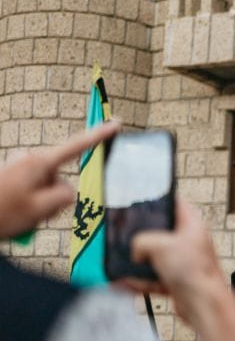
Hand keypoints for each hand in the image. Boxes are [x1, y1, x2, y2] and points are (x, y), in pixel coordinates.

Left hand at [0, 121, 119, 238]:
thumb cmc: (1, 214)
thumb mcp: (41, 210)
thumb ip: (65, 197)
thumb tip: (68, 191)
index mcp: (39, 162)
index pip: (78, 146)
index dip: (100, 136)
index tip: (117, 123)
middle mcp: (29, 159)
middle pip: (59, 178)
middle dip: (53, 199)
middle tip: (33, 216)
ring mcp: (18, 167)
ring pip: (45, 187)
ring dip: (38, 206)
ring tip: (18, 217)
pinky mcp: (11, 176)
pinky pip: (31, 191)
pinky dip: (27, 206)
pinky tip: (12, 216)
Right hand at [123, 197, 226, 325]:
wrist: (204, 304)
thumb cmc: (194, 270)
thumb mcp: (159, 245)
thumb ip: (141, 241)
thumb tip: (136, 251)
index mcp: (191, 225)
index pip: (175, 202)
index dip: (158, 198)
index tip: (142, 197)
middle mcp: (189, 242)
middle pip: (160, 232)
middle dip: (141, 237)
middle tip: (124, 235)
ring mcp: (183, 261)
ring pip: (154, 257)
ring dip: (137, 263)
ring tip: (119, 264)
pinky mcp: (177, 280)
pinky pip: (153, 277)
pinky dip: (140, 281)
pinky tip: (124, 283)